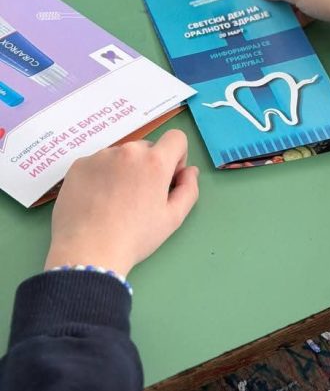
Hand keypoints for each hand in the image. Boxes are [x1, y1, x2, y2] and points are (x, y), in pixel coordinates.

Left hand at [44, 130, 198, 277]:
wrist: (88, 253)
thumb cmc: (135, 237)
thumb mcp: (173, 218)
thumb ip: (189, 188)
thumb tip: (189, 171)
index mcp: (155, 161)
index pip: (176, 138)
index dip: (176, 157)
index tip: (166, 180)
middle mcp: (128, 150)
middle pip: (147, 148)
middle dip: (148, 166)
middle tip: (138, 197)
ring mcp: (100, 156)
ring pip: (120, 155)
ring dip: (123, 170)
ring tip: (114, 201)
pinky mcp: (78, 165)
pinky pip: (97, 163)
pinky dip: (100, 176)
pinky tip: (95, 200)